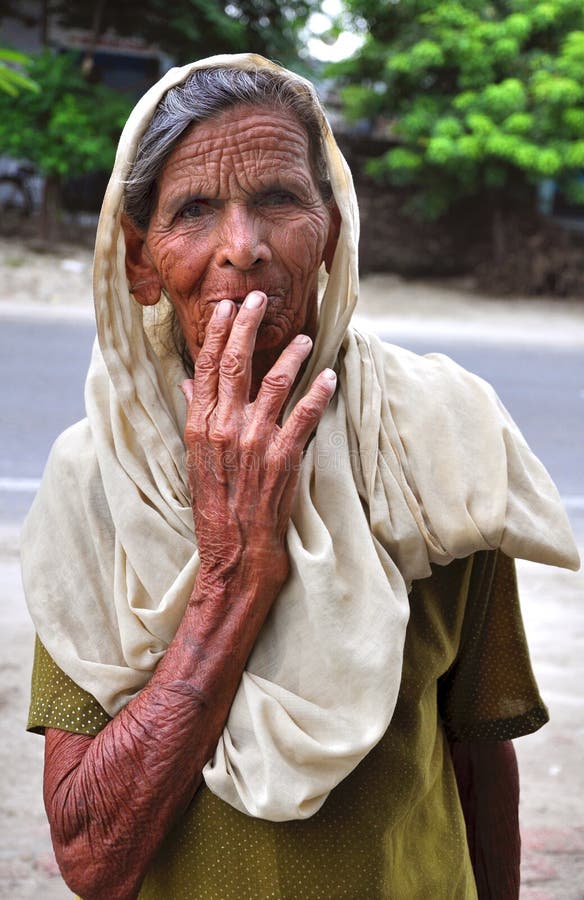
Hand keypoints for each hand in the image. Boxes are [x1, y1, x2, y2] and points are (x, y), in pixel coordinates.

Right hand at [181, 291, 335, 592]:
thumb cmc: (215, 507)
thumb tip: (188, 382)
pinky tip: (329, 377)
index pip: (207, 368)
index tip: (227, 309)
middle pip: (235, 364)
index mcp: (201, 427)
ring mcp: (255, 441)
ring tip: (305, 338)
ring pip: (274, 383)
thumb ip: (195, 416)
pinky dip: (318, 394)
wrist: (236, 550)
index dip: (218, 334)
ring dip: (292, 356)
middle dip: (248, 326)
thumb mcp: (196, 460)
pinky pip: (305, 416)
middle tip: (258, 299)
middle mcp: (225, 428)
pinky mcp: (283, 458)